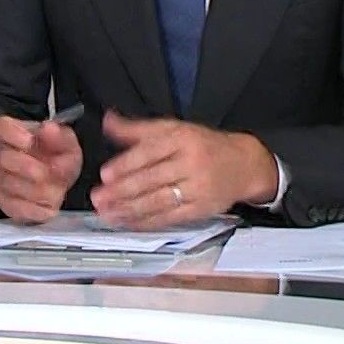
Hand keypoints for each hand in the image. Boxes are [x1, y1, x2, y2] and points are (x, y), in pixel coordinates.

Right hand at [0, 114, 81, 224]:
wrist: (56, 180)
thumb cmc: (58, 156)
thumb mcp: (67, 143)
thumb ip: (60, 136)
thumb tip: (48, 128)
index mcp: (14, 133)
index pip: (2, 126)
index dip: (13, 134)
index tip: (30, 141)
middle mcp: (1, 154)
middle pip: (5, 158)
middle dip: (31, 167)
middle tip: (50, 173)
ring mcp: (0, 179)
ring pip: (13, 185)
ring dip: (41, 190)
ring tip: (57, 190)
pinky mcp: (4, 202)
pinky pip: (17, 208)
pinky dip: (38, 209)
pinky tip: (50, 205)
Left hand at [90, 110, 276, 228]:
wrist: (244, 164)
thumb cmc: (204, 145)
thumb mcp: (173, 128)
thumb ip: (138, 129)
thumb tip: (108, 121)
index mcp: (182, 139)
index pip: (150, 152)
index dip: (126, 164)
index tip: (105, 174)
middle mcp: (191, 163)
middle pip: (152, 179)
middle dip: (122, 191)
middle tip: (99, 198)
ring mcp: (198, 189)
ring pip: (159, 201)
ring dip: (130, 210)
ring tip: (108, 214)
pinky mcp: (201, 210)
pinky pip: (171, 218)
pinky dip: (148, 222)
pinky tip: (129, 223)